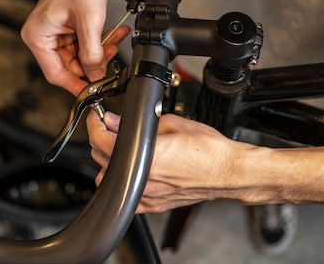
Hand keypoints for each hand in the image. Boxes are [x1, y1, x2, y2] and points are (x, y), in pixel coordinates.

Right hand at [21, 0, 129, 95]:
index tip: (93, 93)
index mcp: (38, 36)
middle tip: (112, 58)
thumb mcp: (89, 21)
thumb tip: (96, 76)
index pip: (56, 73)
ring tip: (116, 39)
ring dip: (102, 50)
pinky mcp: (73, 26)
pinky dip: (103, 40)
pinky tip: (115, 33)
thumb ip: (92, 53)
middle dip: (94, 63)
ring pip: (83, 56)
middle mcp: (45, 36)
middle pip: (71, 66)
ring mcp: (59, 32)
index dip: (76, 85)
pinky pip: (88, 43)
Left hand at [88, 111, 250, 212]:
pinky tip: (134, 169)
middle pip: (102, 159)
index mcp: (147, 157)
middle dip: (104, 139)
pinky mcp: (153, 205)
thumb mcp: (173, 123)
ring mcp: (147, 196)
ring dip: (110, 161)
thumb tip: (117, 121)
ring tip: (122, 148)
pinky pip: (126, 195)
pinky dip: (124, 182)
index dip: (96, 124)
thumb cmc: (209, 150)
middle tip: (113, 126)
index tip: (98, 117)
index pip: (102, 141)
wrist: (228, 172)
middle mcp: (143, 180)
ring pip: (109, 178)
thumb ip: (140, 123)